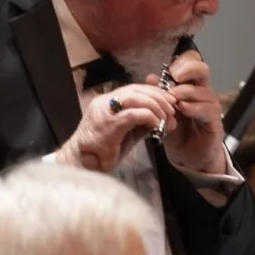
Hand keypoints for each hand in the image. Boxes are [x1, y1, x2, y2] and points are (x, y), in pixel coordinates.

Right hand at [61, 83, 176, 174]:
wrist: (82, 165)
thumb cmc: (102, 152)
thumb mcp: (127, 134)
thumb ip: (142, 124)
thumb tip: (164, 119)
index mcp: (108, 101)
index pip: (135, 88)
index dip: (156, 92)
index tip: (170, 102)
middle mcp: (105, 101)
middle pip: (137, 89)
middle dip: (159, 97)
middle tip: (173, 109)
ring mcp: (105, 111)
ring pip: (136, 98)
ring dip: (156, 106)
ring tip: (166, 118)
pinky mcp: (108, 124)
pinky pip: (133, 114)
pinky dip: (149, 116)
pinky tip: (156, 124)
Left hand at [150, 49, 230, 175]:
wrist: (189, 157)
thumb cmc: (178, 133)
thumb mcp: (163, 113)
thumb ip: (158, 96)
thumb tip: (149, 77)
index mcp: (190, 86)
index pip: (192, 64)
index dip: (182, 62)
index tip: (168, 71)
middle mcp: (202, 92)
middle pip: (202, 69)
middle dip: (187, 69)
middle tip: (174, 77)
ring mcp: (210, 105)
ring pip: (202, 90)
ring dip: (185, 92)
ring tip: (172, 99)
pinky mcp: (214, 121)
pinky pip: (206, 109)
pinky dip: (193, 107)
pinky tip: (182, 110)